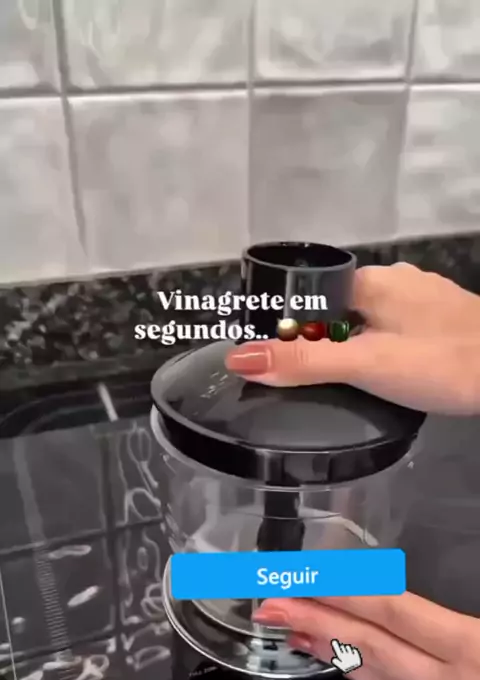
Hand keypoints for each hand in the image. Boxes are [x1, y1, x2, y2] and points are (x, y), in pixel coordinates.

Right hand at [225, 263, 479, 414]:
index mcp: (371, 281)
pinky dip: (380, 348)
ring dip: (351, 345)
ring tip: (345, 382)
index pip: (308, 292)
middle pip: (337, 306)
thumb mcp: (365, 366)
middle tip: (306, 377)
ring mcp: (424, 298)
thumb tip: (240, 359)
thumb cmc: (443, 363)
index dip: (286, 323)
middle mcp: (397, 280)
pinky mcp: (444, 320)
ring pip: (368, 319)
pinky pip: (395, 329)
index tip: (274, 356)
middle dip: (318, 338)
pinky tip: (387, 375)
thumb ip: (304, 362)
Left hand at [253, 593, 479, 679]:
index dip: (344, 590)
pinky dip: (365, 678)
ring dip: (328, 650)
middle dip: (314, 621)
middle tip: (267, 601)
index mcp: (474, 654)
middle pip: (370, 646)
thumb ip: (473, 627)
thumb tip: (427, 609)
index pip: (394, 611)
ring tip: (288, 628)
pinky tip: (345, 666)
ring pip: (376, 678)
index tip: (304, 572)